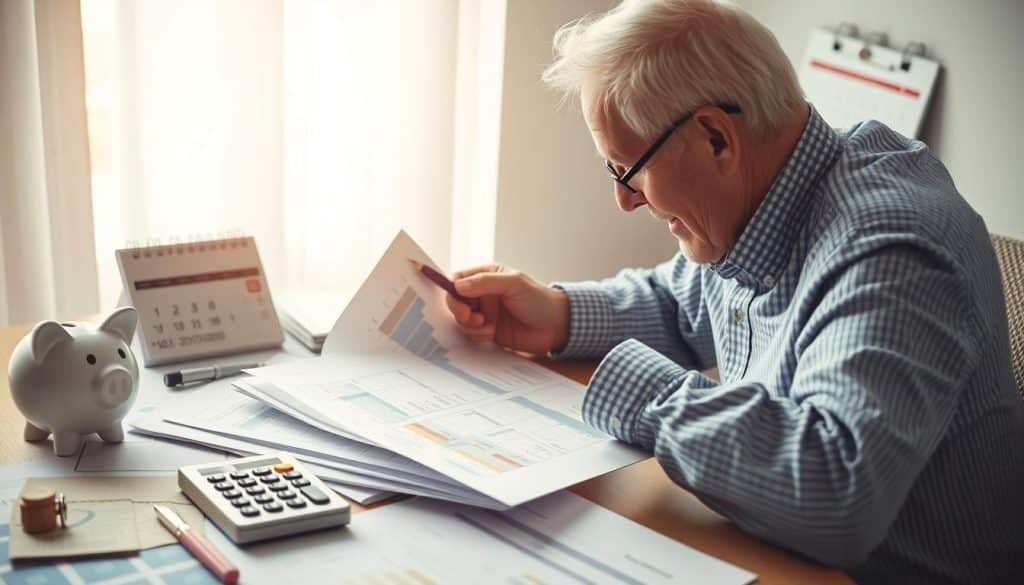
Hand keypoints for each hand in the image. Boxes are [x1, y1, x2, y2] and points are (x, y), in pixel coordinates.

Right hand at [446, 264, 569, 354]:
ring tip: (487, 326)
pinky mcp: (488, 331)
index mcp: (487, 276)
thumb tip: (459, 286)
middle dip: (459, 310)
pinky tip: (491, 333)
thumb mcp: (514, 284)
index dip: (452, 289)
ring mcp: (485, 313)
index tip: (457, 299)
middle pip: (456, 301)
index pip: (459, 279)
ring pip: (461, 319)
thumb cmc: (539, 299)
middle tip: (470, 316)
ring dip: (469, 325)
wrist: (557, 326)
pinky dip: (477, 335)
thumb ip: (485, 282)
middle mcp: (483, 294)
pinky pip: (471, 334)